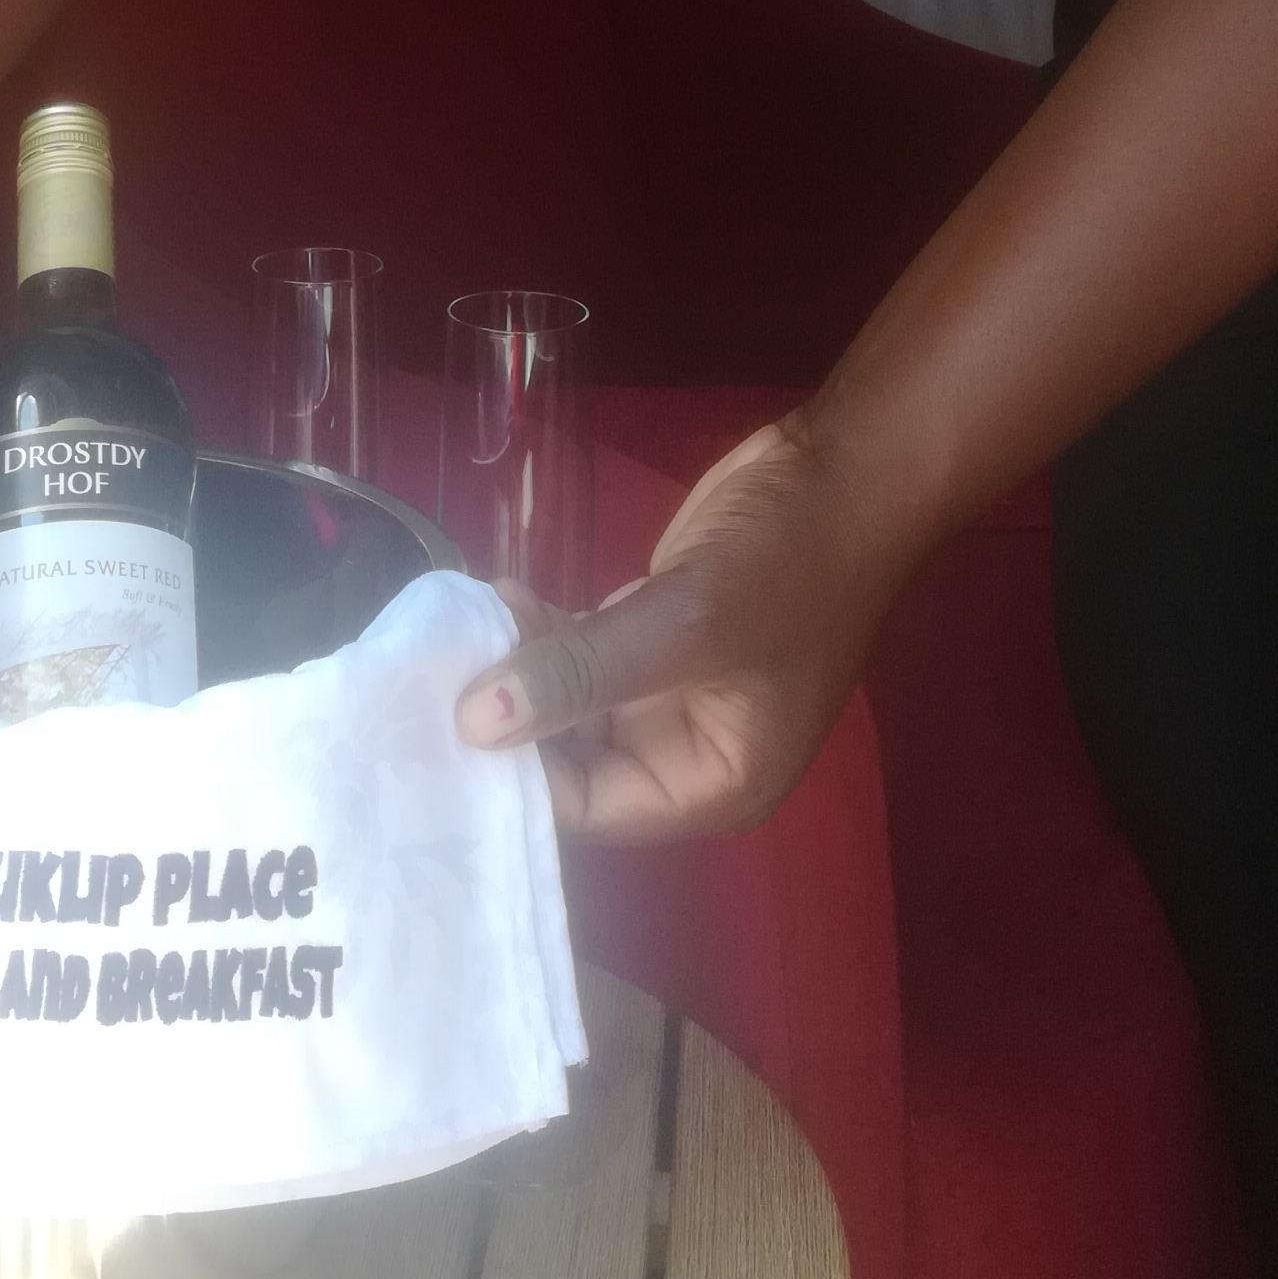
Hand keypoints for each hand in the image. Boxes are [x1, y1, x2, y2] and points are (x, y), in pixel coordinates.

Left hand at [455, 420, 911, 839]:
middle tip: (434, 674)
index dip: (520, 776)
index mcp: (711, 783)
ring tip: (469, 621)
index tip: (441, 729)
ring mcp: (667, 689)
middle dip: (510, 719)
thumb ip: (582, 675)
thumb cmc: (790, 562)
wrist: (844, 469)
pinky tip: (501, 593)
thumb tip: (474, 724)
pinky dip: (541, 631)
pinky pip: (580, 651)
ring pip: (568, 701)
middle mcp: (684, 750)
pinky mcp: (652, 632)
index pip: (591, 809)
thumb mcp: (688, 624)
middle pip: (572, 761)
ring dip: (518, 667)